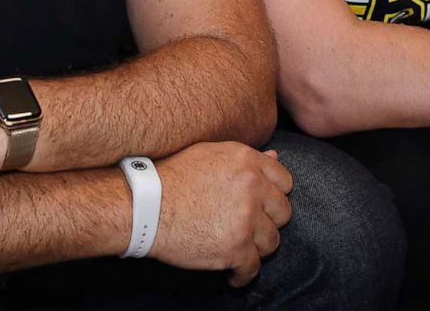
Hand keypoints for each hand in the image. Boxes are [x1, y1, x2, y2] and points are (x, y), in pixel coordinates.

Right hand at [147, 142, 292, 287]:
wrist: (144, 205)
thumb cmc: (171, 177)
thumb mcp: (209, 154)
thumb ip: (245, 158)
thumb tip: (275, 156)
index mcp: (247, 162)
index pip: (285, 181)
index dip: (273, 195)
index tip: (262, 205)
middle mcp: (252, 188)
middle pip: (283, 212)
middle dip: (267, 222)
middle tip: (248, 227)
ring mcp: (245, 220)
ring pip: (272, 242)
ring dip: (257, 248)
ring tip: (239, 248)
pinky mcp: (235, 249)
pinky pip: (252, 269)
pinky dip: (242, 275)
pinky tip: (232, 273)